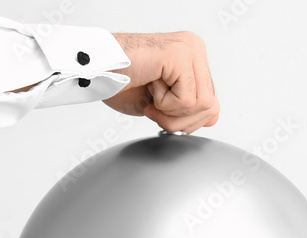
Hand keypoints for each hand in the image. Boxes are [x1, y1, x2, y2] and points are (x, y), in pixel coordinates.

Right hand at [105, 32, 219, 133]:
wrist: (94, 69)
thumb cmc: (119, 80)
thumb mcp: (161, 103)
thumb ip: (188, 108)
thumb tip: (212, 119)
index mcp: (192, 57)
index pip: (211, 102)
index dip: (186, 120)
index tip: (160, 111)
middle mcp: (194, 48)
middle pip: (210, 106)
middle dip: (179, 120)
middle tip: (153, 107)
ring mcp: (189, 49)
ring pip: (201, 105)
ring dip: (169, 112)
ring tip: (150, 95)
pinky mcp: (180, 55)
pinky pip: (187, 99)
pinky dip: (164, 104)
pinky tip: (149, 85)